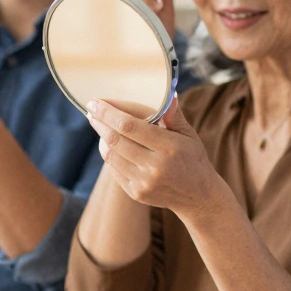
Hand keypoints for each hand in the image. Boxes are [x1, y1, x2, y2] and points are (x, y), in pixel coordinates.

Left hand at [86, 97, 221, 217]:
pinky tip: (111, 146)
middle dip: (100, 123)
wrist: (198, 195)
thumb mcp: (189, 135)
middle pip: (115, 140)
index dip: (108, 113)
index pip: (130, 126)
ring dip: (102, 139)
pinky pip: (114, 171)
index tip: (95, 103)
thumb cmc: (193, 158)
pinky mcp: (136, 193)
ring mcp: (144, 182)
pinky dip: (110, 155)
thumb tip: (169, 94)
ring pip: (111, 156)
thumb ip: (174, 116)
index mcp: (169, 147)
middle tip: (92, 112)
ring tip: (101, 127)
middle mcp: (155, 166)